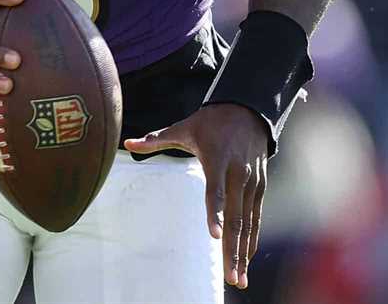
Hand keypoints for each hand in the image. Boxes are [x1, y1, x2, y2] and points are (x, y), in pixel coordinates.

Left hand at [123, 104, 268, 289]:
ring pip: (248, 223)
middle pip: (236, 217)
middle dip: (233, 249)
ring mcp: (251, 182)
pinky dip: (252, 239)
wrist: (248, 110)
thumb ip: (157, 139)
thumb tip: (127, 143)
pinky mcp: (260, 187)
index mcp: (217, 159)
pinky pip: (257, 218)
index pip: (215, 190)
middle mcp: (238, 173)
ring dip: (244, 252)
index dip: (215, 213)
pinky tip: (246, 260)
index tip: (214, 236)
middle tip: (231, 277)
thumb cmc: (211, 122)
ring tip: (239, 278)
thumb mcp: (184, 128)